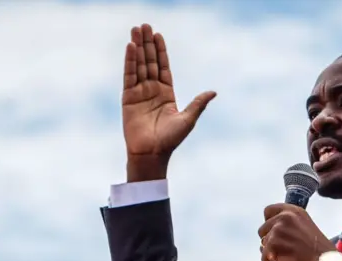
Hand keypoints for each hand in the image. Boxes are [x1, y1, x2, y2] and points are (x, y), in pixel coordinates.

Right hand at [122, 24, 215, 181]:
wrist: (152, 153)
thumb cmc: (171, 140)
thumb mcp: (188, 119)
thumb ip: (198, 103)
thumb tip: (213, 92)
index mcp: (167, 94)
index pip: (163, 67)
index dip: (161, 51)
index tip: (158, 35)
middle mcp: (152, 90)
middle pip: (150, 62)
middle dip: (147, 44)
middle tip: (144, 25)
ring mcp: (139, 93)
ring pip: (139, 65)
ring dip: (137, 48)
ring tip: (135, 30)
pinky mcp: (128, 98)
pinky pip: (129, 76)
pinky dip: (130, 61)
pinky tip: (130, 47)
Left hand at [258, 204, 335, 260]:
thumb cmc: (319, 251)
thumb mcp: (306, 227)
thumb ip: (290, 225)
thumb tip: (273, 232)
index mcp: (294, 211)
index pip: (269, 210)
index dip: (269, 223)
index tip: (273, 231)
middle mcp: (284, 217)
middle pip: (262, 229)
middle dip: (269, 241)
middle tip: (282, 250)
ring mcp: (278, 231)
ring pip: (262, 244)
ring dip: (270, 254)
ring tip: (284, 260)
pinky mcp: (273, 246)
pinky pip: (264, 258)